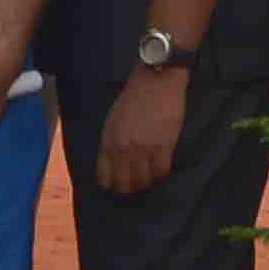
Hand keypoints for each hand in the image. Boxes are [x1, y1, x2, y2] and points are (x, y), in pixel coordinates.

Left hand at [98, 63, 189, 194]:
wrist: (155, 81)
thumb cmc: (134, 97)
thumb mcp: (113, 120)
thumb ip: (112, 141)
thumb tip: (115, 160)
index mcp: (108, 141)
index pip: (105, 176)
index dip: (112, 185)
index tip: (118, 185)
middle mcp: (123, 149)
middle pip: (124, 182)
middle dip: (130, 188)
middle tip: (136, 185)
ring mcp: (143, 149)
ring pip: (143, 180)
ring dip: (146, 182)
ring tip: (149, 179)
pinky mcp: (163, 146)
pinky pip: (161, 171)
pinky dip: (161, 174)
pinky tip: (161, 169)